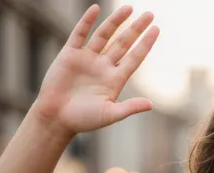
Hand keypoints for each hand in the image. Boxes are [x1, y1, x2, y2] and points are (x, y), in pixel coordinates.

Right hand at [31, 4, 158, 136]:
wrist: (56, 118)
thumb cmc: (84, 120)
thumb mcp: (110, 115)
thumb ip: (129, 108)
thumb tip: (150, 104)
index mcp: (115, 79)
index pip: (135, 57)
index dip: (145, 43)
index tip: (157, 29)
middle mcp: (104, 66)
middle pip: (124, 42)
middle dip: (136, 28)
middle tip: (150, 14)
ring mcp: (87, 58)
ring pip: (105, 35)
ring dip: (116, 21)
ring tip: (129, 8)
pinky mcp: (69, 55)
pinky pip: (79, 34)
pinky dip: (87, 22)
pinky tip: (96, 9)